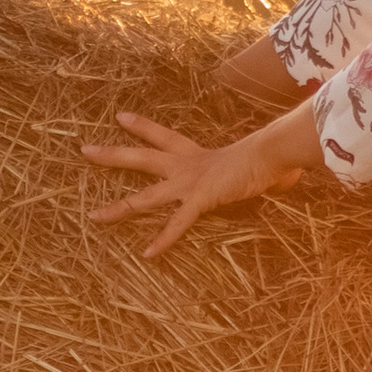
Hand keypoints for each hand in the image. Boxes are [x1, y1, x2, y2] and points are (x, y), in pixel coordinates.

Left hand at [80, 102, 322, 258]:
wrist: (272, 153)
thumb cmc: (267, 157)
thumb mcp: (252, 162)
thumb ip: (256, 171)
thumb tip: (286, 177)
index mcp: (196, 154)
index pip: (162, 136)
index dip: (141, 127)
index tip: (120, 117)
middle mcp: (185, 165)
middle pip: (140, 158)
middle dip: (111, 154)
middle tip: (85, 149)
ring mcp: (188, 183)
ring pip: (145, 196)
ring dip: (118, 208)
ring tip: (94, 217)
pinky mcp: (199, 199)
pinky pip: (176, 224)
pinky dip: (163, 240)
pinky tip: (148, 254)